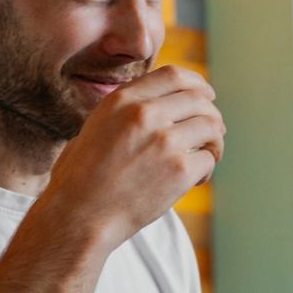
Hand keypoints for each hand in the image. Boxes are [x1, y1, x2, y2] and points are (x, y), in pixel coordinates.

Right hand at [36, 66, 223, 251]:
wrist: (77, 216)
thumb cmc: (80, 178)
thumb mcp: (94, 128)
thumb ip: (124, 112)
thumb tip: (156, 105)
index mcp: (121, 100)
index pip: (174, 75)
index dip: (197, 84)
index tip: (206, 95)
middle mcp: (144, 115)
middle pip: (198, 99)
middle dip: (211, 114)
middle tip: (213, 131)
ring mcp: (164, 142)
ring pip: (211, 127)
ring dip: (214, 141)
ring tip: (207, 155)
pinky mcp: (178, 171)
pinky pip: (208, 159)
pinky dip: (206, 169)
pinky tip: (195, 180)